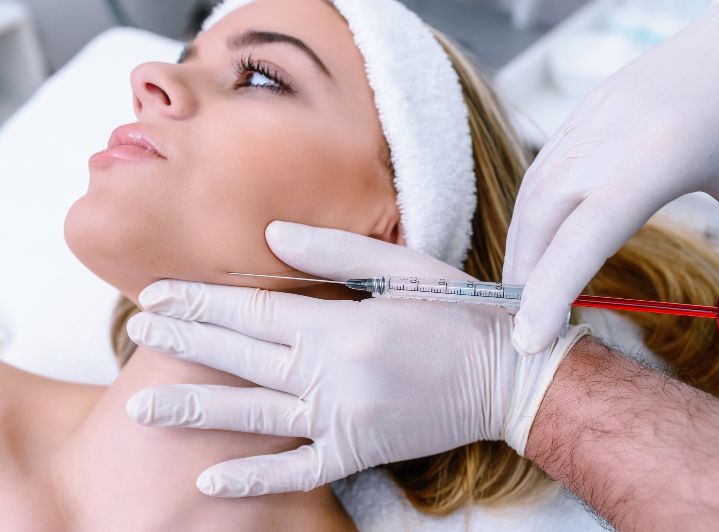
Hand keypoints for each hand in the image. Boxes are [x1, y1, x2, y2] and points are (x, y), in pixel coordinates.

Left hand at [126, 221, 589, 495]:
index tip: (156, 294)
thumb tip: (271, 235)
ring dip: (196, 408)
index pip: (254, 310)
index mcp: (344, 324)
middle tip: (134, 330)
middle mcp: (335, 374)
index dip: (201, 301)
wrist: (509, 379)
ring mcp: (344, 419)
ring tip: (142, 404)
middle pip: (242, 355)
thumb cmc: (461, 315)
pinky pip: (298, 469)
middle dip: (184, 341)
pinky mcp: (359, 451)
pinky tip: (210, 480)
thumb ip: (334, 252)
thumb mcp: (406, 268)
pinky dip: (255, 476)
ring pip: (255, 414)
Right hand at [504, 0, 718, 368]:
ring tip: (529, 292)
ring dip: (523, 244)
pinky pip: (545, 166)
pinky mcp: (590, 106)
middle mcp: (613, 130)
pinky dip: (534, 212)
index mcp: (663, 154)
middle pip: (543, 215)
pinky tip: (544, 240)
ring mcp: (595, 112)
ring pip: (535, 190)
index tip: (532, 342)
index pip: (585, 235)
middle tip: (527, 328)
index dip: (550, 294)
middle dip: (525, 276)